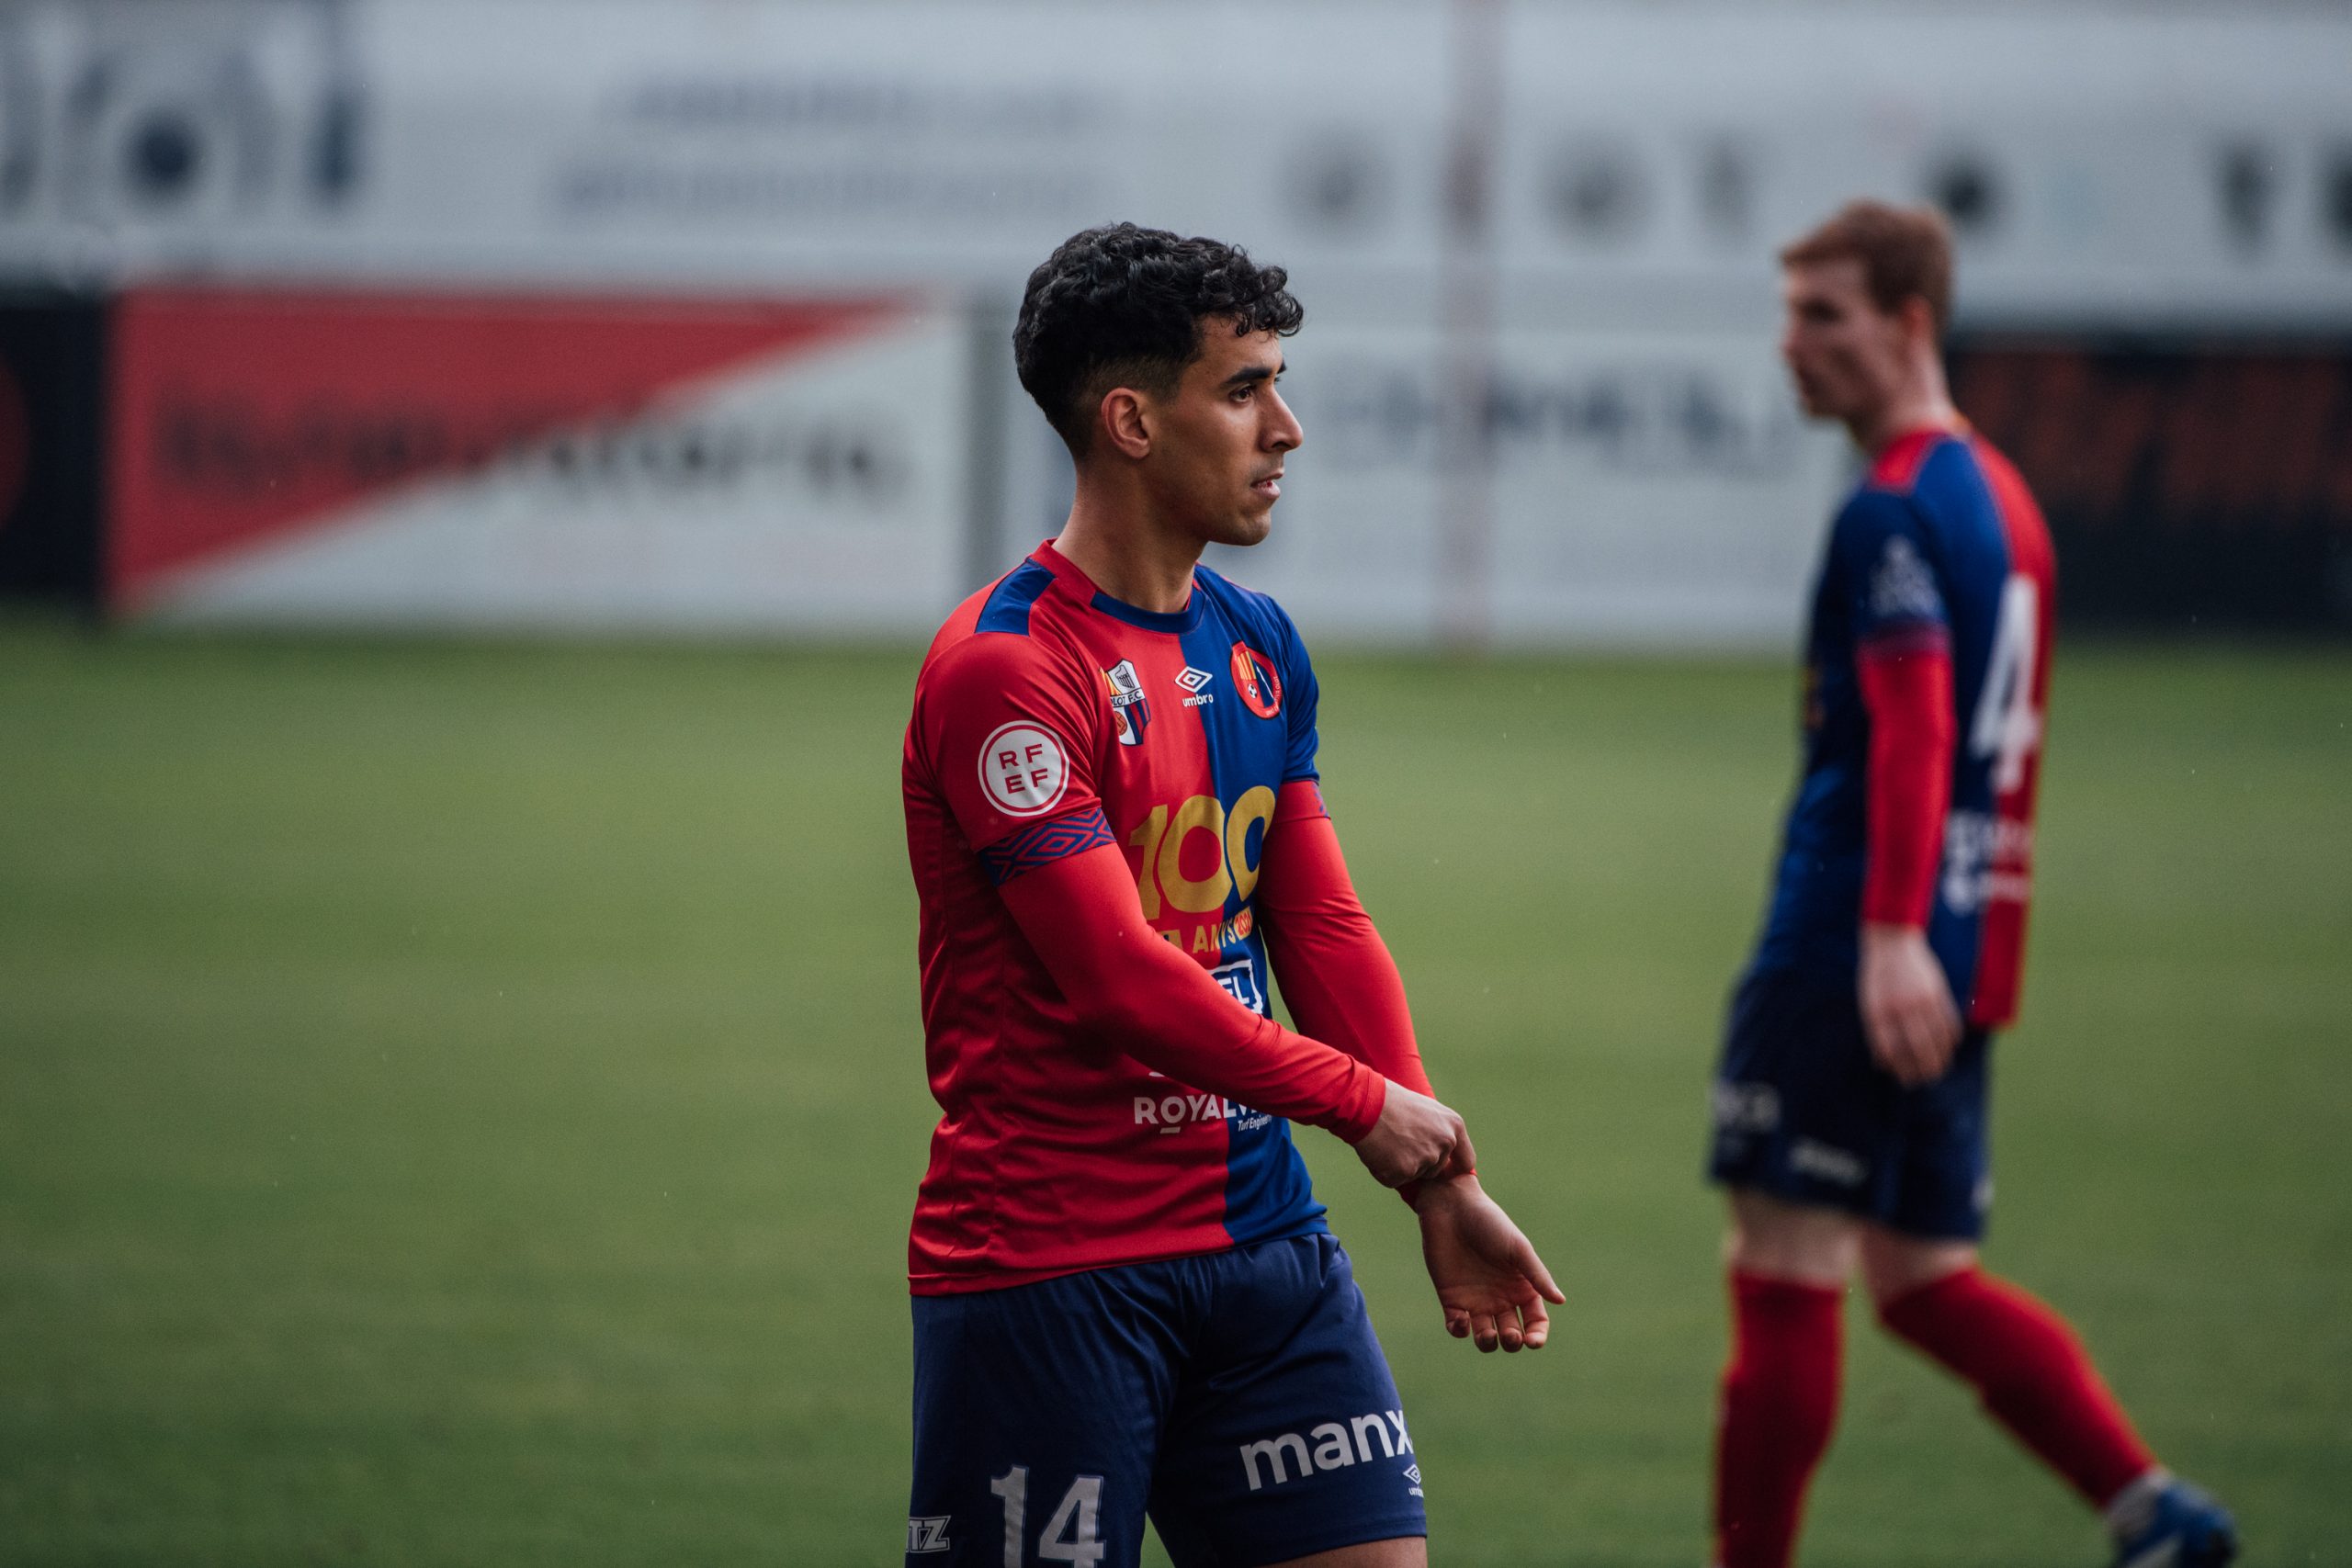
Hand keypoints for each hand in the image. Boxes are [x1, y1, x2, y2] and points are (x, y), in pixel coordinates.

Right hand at [1352, 1081, 1473, 1188]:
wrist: (1366, 1104)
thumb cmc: (1391, 1101)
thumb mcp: (1426, 1109)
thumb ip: (1438, 1130)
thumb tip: (1441, 1149)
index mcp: (1454, 1126)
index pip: (1466, 1161)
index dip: (1454, 1168)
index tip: (1445, 1171)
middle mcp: (1445, 1144)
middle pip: (1435, 1170)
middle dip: (1418, 1163)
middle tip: (1398, 1143)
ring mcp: (1426, 1159)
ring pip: (1414, 1175)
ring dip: (1400, 1167)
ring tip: (1387, 1143)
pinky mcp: (1405, 1172)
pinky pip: (1394, 1180)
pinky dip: (1384, 1171)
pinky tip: (1378, 1152)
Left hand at [1415, 1176, 1563, 1351]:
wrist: (1452, 1208)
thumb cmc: (1490, 1223)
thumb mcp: (1518, 1249)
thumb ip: (1536, 1275)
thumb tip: (1560, 1300)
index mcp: (1522, 1287)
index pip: (1535, 1321)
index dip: (1537, 1335)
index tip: (1533, 1341)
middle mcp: (1501, 1298)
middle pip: (1512, 1335)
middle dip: (1513, 1342)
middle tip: (1509, 1333)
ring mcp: (1475, 1300)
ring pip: (1485, 1337)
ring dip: (1488, 1343)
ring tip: (1488, 1334)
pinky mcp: (1451, 1299)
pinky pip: (1457, 1327)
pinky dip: (1460, 1331)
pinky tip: (1462, 1320)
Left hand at [1859, 922, 1961, 1086]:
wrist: (1892, 942)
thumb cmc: (1877, 976)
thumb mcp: (1869, 1002)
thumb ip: (1876, 1032)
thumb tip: (1882, 1064)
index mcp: (1879, 1011)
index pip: (1891, 1049)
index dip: (1900, 1067)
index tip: (1905, 1079)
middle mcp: (1900, 1008)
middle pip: (1916, 1047)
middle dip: (1923, 1068)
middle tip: (1926, 1080)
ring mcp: (1920, 1000)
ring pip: (1935, 1038)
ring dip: (1940, 1057)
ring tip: (1940, 1069)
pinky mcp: (1937, 992)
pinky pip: (1949, 1021)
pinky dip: (1951, 1037)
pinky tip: (1950, 1046)